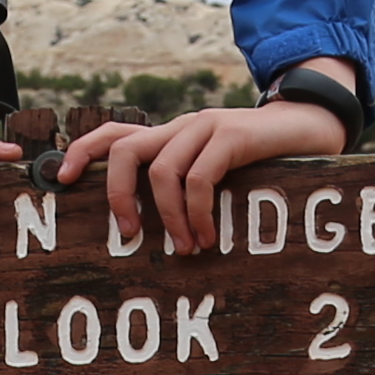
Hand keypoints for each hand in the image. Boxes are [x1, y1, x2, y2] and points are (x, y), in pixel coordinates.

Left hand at [54, 93, 349, 250]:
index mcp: (173, 135)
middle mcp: (182, 126)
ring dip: (168, 218)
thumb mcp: (218, 170)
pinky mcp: (232, 135)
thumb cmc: (264, 159)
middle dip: (117, 194)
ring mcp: (206, 127)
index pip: (115, 133)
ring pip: (162, 170)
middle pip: (125, 149)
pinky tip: (207, 236)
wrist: (312, 125)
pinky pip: (199, 177)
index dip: (83, 151)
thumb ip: (189, 185)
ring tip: (184, 248)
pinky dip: (197, 212)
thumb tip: (157, 230)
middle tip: (128, 233)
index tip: (62, 178)